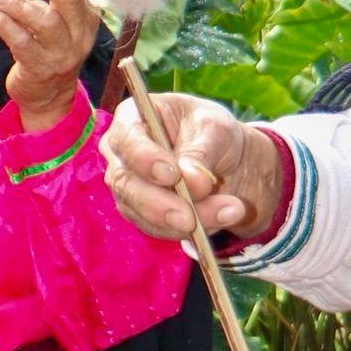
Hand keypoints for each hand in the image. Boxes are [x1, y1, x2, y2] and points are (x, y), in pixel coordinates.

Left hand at [0, 0, 99, 132]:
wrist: (49, 96)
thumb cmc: (49, 49)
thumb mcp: (56, 21)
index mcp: (87, 18)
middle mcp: (79, 36)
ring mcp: (61, 55)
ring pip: (44, 23)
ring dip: (18, 6)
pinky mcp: (41, 69)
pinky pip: (22, 43)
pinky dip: (5, 26)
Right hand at [100, 93, 284, 239]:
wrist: (225, 160)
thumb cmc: (213, 132)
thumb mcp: (215, 129)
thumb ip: (201, 153)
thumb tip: (193, 182)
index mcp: (132, 119)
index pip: (126, 140)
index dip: (144, 159)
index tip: (172, 175)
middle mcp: (121, 156)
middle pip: (126, 184)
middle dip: (160, 204)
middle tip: (189, 218)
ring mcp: (128, 188)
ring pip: (142, 213)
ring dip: (184, 221)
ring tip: (229, 212)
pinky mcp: (141, 215)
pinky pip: (158, 229)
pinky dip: (190, 231)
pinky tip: (221, 218)